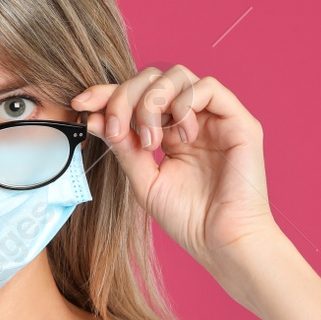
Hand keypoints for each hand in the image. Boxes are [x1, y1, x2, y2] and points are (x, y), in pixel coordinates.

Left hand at [73, 66, 289, 277]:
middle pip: (153, 78)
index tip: (81, 102)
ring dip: (153, 103)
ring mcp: (215, 118)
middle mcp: (192, 119)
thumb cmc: (188, 219)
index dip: (108, 93)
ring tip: (152, 143)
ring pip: (178, 76)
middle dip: (125, 97)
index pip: (137, 97)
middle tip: (117, 131)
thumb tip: (94, 117)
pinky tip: (181, 138)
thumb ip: (124, 146)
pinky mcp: (239, 121)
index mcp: (169, 132)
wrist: (220, 243)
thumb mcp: (144, 180)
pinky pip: (209, 87)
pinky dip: (185, 105)